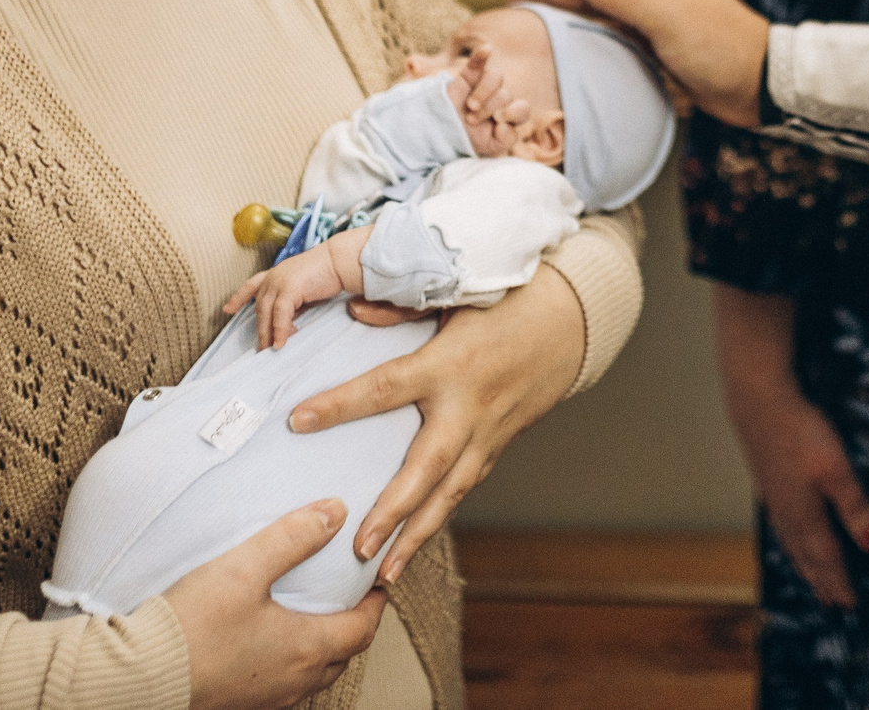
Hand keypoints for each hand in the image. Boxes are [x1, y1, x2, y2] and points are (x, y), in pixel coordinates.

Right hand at [165, 499, 384, 709]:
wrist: (140, 677)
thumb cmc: (193, 625)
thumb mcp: (245, 568)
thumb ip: (293, 537)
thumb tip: (336, 511)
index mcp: (306, 649)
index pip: (363, 630)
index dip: (375, 605)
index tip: (377, 584)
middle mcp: (294, 681)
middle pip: (342, 656)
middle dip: (353, 627)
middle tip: (350, 599)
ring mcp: (268, 699)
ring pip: (313, 675)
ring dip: (323, 649)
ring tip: (312, 619)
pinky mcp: (241, 705)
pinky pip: (283, 687)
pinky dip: (291, 665)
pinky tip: (269, 645)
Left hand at [224, 235, 367, 349]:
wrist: (340, 261)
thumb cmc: (327, 274)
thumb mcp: (304, 289)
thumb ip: (293, 304)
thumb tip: (288, 325)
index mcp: (276, 274)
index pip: (251, 285)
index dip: (239, 298)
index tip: (227, 310)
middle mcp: (273, 276)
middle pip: (260, 308)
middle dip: (261, 330)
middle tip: (262, 349)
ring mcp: (279, 281)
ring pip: (266, 313)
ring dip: (268, 334)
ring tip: (270, 350)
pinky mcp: (289, 288)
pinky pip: (280, 315)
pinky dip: (280, 330)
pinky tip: (281, 342)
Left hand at [287, 264, 586, 583]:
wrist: (569, 325)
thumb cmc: (508, 303)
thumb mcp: (454, 294)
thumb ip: (400, 307)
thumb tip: (351, 310)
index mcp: (450, 364)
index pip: (385, 388)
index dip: (341, 405)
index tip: (299, 420)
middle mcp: (468, 407)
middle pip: (427, 468)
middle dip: (393, 511)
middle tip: (359, 547)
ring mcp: (487, 434)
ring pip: (449, 494)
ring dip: (416, 537)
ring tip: (383, 574)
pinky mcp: (496, 447)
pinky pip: (463, 490)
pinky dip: (437, 520)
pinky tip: (411, 547)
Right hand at [486, 0, 769, 126]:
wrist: (763, 85)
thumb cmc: (722, 47)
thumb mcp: (666, 18)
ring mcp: (646, 13)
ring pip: (587, 2)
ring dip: (550, 3)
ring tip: (512, 10)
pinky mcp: (650, 42)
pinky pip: (601, 30)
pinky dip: (573, 31)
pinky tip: (553, 41)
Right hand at [713, 287, 868, 607]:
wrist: (758, 399)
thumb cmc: (801, 431)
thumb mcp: (836, 467)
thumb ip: (855, 507)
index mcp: (806, 515)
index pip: (828, 558)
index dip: (841, 582)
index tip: (852, 605)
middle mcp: (788, 514)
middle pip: (808, 557)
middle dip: (823, 581)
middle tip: (834, 605)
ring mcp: (775, 499)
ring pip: (793, 543)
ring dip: (806, 566)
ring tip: (814, 583)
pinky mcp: (769, 483)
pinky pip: (783, 528)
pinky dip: (792, 544)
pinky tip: (792, 537)